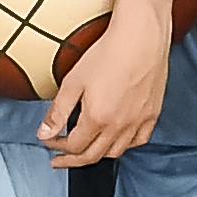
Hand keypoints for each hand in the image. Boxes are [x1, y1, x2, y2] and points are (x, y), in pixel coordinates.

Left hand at [41, 10, 168, 166]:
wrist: (141, 37)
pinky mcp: (152, 113)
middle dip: (72, 160)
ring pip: (116, 152)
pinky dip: (125, 146)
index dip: (57, 147)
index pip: (73, 147)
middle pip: (92, 155)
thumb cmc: (109, 52)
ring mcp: (138, 121)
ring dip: (97, 154)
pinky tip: (116, 140)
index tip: (49, 141)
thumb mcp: (73, 82)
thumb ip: (58, 112)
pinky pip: (139, 140)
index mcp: (98, 118)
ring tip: (85, 150)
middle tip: (60, 158)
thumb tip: (44, 133)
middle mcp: (120, 125)